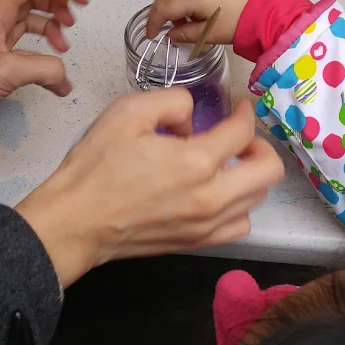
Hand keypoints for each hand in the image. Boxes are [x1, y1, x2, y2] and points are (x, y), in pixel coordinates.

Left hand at [0, 0, 88, 144]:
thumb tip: (64, 76)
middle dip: (59, 2)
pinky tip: (55, 82)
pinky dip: (45, 62)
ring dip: (53, 29)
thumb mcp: (3, 71)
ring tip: (64, 47)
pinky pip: (27, 54)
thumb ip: (42, 68)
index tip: (80, 0)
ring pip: (32, 23)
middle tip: (74, 20)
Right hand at [16, 89, 283, 286]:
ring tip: (227, 163)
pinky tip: (217, 193)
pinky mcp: (197, 242)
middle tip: (240, 136)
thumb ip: (172, 102)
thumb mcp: (128, 112)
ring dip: (250, 176)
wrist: (75, 221)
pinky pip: (239, 225)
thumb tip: (191, 117)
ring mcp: (207, 224)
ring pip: (258, 199)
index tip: (239, 108)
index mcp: (196, 162)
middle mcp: (210, 197)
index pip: (243, 132)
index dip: (245, 113)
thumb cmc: (96, 167)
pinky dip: (239, 206)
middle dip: (259, 145)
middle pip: (269, 170)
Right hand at [147, 0, 260, 45]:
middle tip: (159, 30)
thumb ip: (185, 33)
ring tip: (179, 24)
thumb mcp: (209, 34)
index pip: (164, 7)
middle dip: (160, 12)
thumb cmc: (239, 24)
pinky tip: (191, 12)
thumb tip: (170, 34)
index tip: (151, 36)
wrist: (268, 11)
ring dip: (173, 5)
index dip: (154, 22)